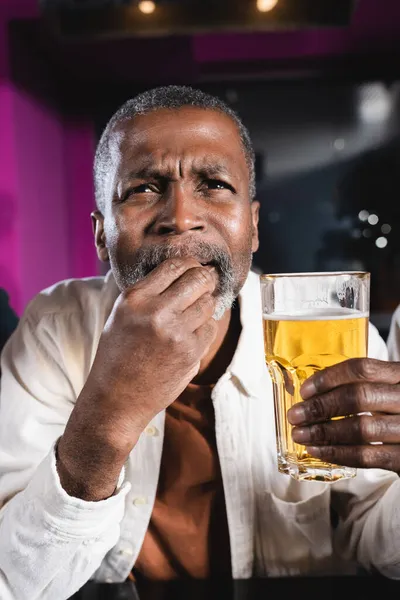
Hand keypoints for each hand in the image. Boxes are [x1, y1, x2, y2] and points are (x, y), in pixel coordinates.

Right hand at [57, 257, 217, 498]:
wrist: (115, 401)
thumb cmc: (118, 356)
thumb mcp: (121, 315)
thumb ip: (148, 292)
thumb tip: (182, 269)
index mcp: (134, 298)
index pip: (174, 265)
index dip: (191, 264)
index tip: (195, 269)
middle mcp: (155, 311)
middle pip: (198, 279)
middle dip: (206, 279)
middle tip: (206, 283)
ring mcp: (175, 332)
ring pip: (208, 302)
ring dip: (206, 304)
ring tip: (196, 311)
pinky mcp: (190, 352)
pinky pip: (210, 327)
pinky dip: (205, 328)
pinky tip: (192, 334)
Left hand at [287, 358, 399, 471]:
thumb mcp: (391, 390)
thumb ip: (366, 386)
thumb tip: (314, 393)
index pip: (362, 369)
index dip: (329, 378)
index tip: (305, 390)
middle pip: (358, 397)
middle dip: (320, 407)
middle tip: (295, 415)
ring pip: (361, 428)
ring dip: (324, 432)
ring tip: (301, 435)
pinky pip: (368, 456)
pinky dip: (338, 453)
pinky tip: (318, 451)